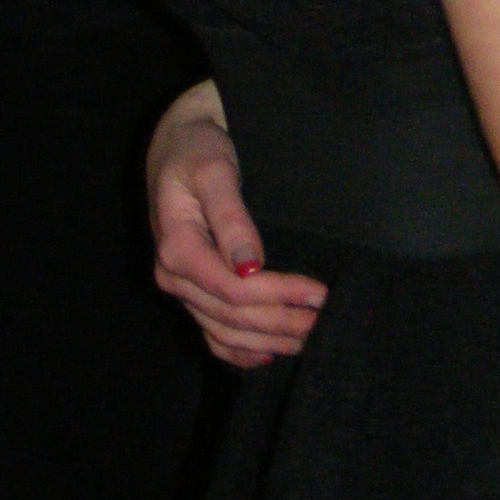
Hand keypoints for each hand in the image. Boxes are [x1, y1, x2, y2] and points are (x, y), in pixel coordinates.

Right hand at [147, 89, 326, 367]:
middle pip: (232, 316)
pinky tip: (266, 354)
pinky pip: (210, 331)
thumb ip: (231, 219)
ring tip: (307, 342)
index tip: (318, 294)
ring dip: (266, 341)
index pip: (234, 290)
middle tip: (324, 325)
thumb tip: (251, 266)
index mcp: (177, 249)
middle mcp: (174, 276)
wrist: (176, 144)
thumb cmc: (197, 152)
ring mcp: (180, 287)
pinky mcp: (190, 288)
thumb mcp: (214, 173)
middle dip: (280, 323)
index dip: (279, 296)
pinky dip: (237, 350)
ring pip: (223, 331)